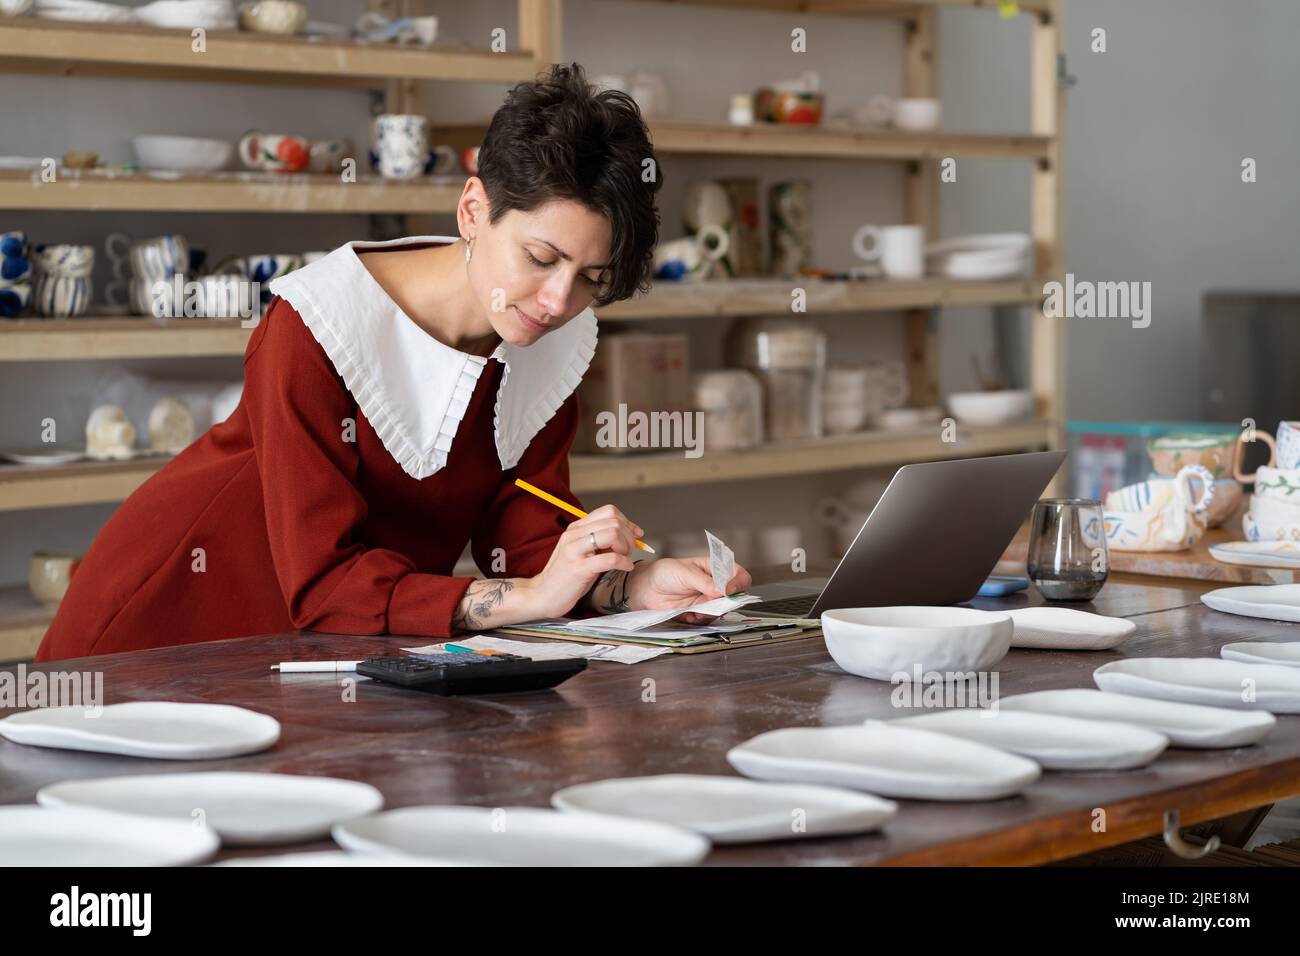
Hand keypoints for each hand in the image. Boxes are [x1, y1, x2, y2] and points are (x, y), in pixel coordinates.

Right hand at [528, 504, 640, 617]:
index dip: (627, 522)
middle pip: (614, 522)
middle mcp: (574, 535)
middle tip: (628, 552)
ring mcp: (574, 551)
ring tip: (625, 559)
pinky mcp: (578, 569)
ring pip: (612, 534)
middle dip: (629, 537)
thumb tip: (629, 534)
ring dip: (626, 547)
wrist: (542, 595)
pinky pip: (610, 558)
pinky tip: (625, 568)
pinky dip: (624, 562)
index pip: (609, 511)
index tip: (635, 535)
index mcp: (576, 528)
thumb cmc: (567, 576)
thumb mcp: (582, 552)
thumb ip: (600, 541)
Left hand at [625, 556, 752, 623]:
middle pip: (734, 596)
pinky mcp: (698, 612)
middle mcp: (714, 584)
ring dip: (711, 613)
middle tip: (710, 603)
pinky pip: (708, 620)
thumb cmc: (664, 573)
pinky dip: (700, 620)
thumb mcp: (685, 573)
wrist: (646, 589)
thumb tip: (722, 590)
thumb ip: (704, 582)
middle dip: (725, 603)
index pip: (738, 574)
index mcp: (714, 568)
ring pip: (722, 610)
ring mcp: (707, 599)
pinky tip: (688, 615)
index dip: (738, 583)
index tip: (730, 591)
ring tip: (696, 611)